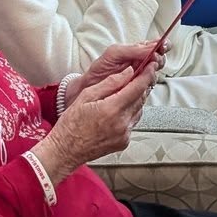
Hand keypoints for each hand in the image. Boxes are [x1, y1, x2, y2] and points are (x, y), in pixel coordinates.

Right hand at [37, 60, 157, 180]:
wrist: (66, 150)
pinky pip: (133, 122)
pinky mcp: (124, 142)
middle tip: (138, 75)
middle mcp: (121, 123)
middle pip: (141, 98)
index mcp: (112, 109)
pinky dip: (130, 113)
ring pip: (139, 110)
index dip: (146, 74)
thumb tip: (127, 72)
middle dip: (141, 85)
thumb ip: (109, 83)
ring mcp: (124, 135)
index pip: (137, 87)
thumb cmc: (71, 124)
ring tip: (123, 93)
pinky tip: (119, 110)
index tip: (150, 66)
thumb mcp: (86, 96)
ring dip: (135, 99)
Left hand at [77, 41, 165, 94]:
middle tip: (154, 59)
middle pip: (159, 60)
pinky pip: (148, 87)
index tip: (163, 45)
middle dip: (159, 59)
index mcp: (136, 52)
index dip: (162, 45)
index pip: (155, 46)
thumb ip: (133, 50)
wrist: (88, 89)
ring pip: (155, 74)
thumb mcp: (114, 54)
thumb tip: (150, 47)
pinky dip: (147, 84)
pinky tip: (142, 83)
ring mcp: (140, 78)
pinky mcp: (137, 90)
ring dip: (154, 72)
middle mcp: (140, 64)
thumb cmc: (99, 69)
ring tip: (146, 70)